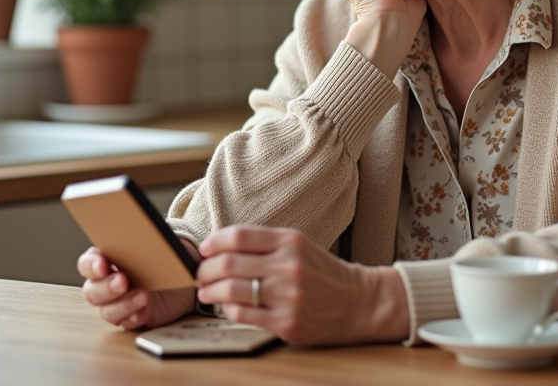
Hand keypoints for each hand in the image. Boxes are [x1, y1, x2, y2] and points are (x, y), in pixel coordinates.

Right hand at [78, 246, 195, 329]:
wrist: (181, 275)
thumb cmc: (163, 254)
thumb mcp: (156, 243)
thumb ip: (143, 240)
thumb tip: (143, 237)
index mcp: (105, 259)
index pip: (87, 264)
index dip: (91, 265)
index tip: (102, 265)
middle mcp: (104, 283)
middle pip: (92, 291)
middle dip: (106, 288)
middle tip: (123, 281)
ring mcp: (115, 303)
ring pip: (106, 311)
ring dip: (123, 304)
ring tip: (143, 296)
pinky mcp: (130, 318)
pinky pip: (126, 323)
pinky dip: (134, 317)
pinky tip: (145, 311)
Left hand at [195, 226, 408, 345]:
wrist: (358, 301)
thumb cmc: (322, 272)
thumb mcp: (299, 246)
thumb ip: (264, 244)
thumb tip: (219, 247)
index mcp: (290, 241)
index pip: (238, 236)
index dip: (213, 242)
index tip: (204, 249)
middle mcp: (288, 266)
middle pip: (228, 263)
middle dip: (205, 269)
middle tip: (199, 273)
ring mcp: (287, 296)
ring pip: (230, 290)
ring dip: (209, 291)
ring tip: (206, 291)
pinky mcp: (286, 322)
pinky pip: (242, 314)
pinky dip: (227, 308)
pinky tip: (227, 305)